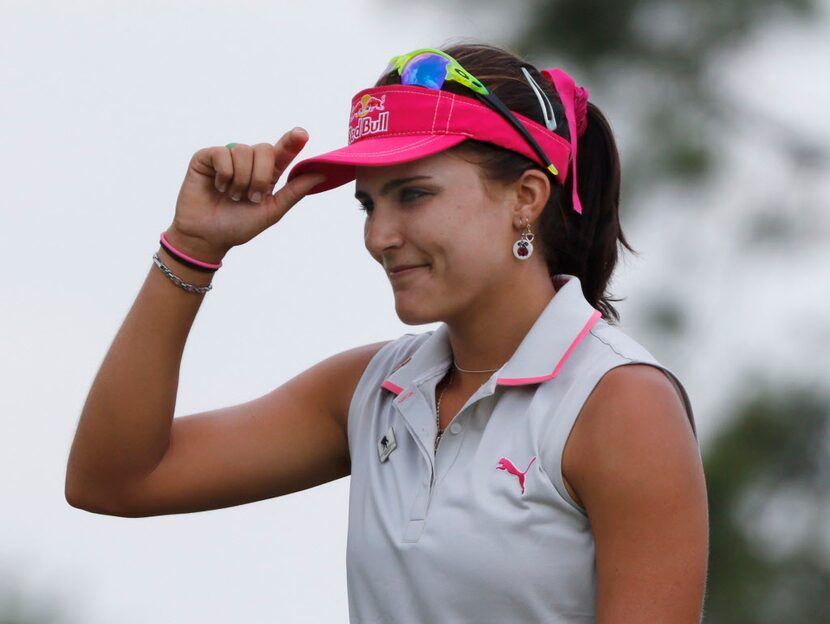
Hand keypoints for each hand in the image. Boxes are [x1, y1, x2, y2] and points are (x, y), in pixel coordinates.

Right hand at [167, 128, 324, 261]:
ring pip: (243, 151)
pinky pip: (222, 153)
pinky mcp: (207, 157)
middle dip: (261, 177)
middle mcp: (248, 162)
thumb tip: (321, 173)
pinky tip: (218, 187)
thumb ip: (294, 191)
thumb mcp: (272, 211)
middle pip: (265, 149)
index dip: (292, 141)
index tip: (302, 134)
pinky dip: (224, 174)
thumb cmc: (238, 226)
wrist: (207, 237)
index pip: (283, 151)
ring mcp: (227, 157)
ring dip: (240, 180)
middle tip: (250, 197)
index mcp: (267, 173)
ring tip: (231, 195)